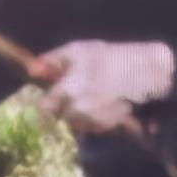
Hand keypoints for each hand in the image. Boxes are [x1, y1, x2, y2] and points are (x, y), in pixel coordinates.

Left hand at [26, 38, 172, 135]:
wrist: (144, 73)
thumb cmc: (109, 57)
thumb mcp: (78, 50)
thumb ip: (52, 60)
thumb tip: (32, 70)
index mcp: (67, 90)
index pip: (44, 108)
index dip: (43, 104)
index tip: (46, 100)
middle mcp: (77, 109)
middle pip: (58, 117)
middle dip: (61, 107)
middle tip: (72, 95)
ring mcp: (92, 120)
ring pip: (73, 123)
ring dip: (75, 114)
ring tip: (87, 98)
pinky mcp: (105, 127)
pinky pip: (89, 127)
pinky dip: (90, 119)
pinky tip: (99, 105)